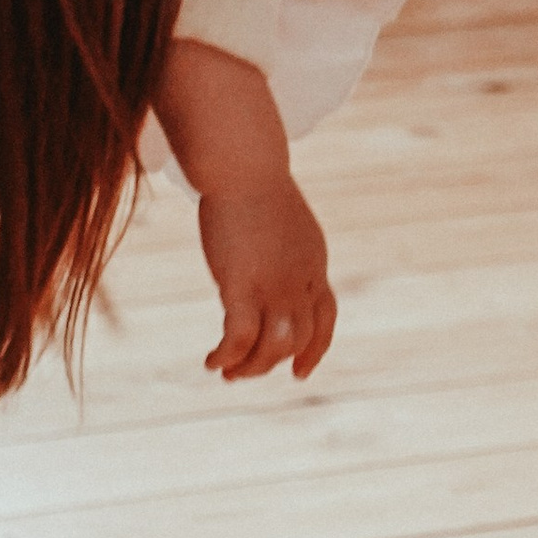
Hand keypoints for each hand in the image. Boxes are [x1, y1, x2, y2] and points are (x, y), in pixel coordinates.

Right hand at [198, 179, 337, 379]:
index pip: (325, 317)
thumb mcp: (280, 218)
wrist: (243, 165)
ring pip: (273, 347)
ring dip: (250, 368)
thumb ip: (281, 244)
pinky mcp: (242, 286)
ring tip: (226, 372)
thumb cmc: (252, 181)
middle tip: (241, 373)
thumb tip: (267, 254)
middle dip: (271, 363)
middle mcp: (301, 280)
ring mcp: (274, 285)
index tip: (298, 371)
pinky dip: (227, 356)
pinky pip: (239, 339)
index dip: (314, 349)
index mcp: (314, 262)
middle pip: (297, 339)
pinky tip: (211, 360)